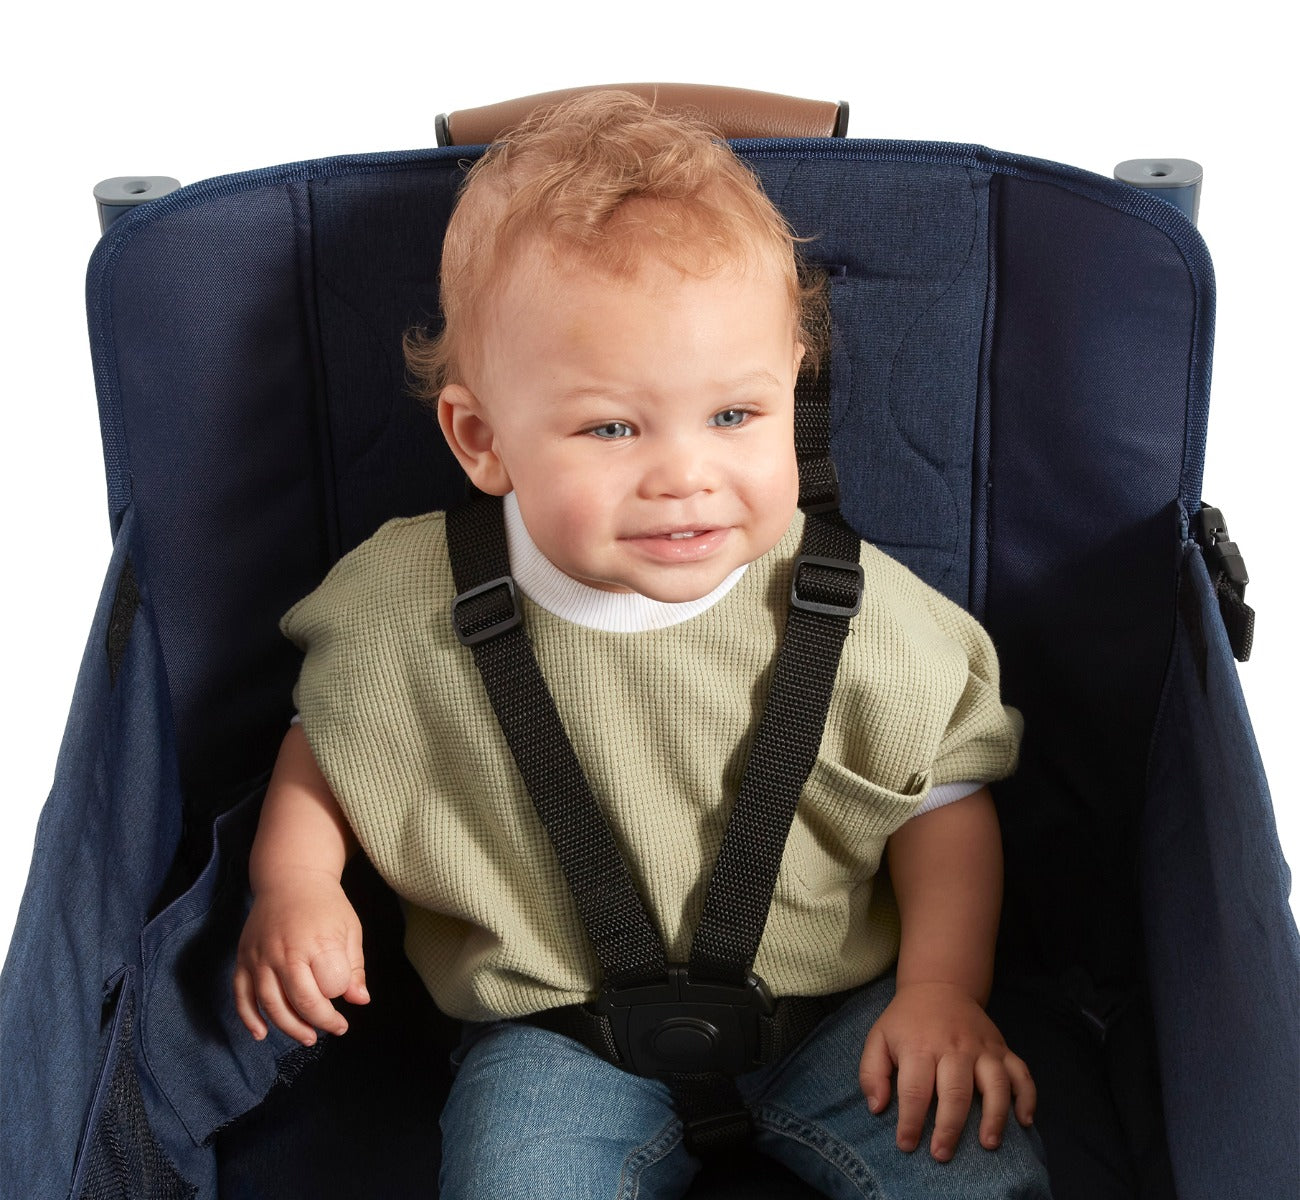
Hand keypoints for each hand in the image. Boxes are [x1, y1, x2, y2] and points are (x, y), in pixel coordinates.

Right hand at [232, 870, 368, 1045]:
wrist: (290, 878)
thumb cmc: (326, 905)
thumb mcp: (350, 929)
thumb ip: (354, 967)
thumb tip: (361, 1001)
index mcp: (317, 942)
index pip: (330, 986)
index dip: (339, 1000)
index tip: (347, 1004)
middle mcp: (285, 951)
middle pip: (300, 1001)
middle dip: (319, 1021)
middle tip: (334, 1029)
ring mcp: (260, 956)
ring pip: (270, 1004)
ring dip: (289, 1027)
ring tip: (308, 1037)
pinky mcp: (243, 959)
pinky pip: (241, 995)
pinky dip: (249, 1018)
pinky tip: (261, 1033)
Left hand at [858, 981, 1034, 1161]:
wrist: (939, 986)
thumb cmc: (906, 1022)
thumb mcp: (878, 1038)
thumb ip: (871, 1072)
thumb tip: (878, 1108)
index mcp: (920, 1046)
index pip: (915, 1090)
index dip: (910, 1122)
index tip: (907, 1145)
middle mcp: (955, 1047)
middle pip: (956, 1091)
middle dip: (949, 1128)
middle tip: (942, 1154)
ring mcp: (983, 1048)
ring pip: (996, 1084)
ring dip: (995, 1116)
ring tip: (988, 1144)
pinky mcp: (1003, 1048)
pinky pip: (1022, 1073)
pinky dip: (1027, 1098)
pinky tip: (1024, 1121)